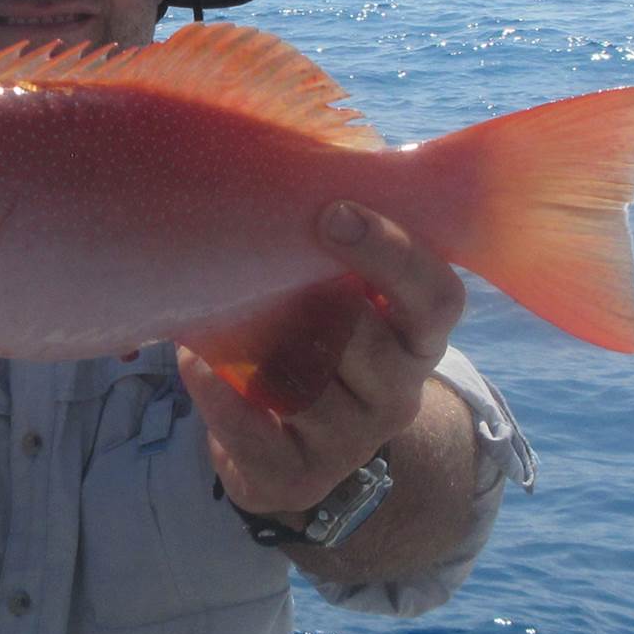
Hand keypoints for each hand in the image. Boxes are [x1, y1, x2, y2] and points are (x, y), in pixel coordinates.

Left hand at [177, 202, 465, 520]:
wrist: (282, 448)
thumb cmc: (307, 340)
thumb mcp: (334, 292)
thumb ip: (337, 239)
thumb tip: (298, 156)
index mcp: (417, 338)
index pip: (437, 297)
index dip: (393, 253)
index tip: (334, 213)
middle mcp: (398, 393)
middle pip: (367, 340)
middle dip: (310, 301)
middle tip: (259, 266)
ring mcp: (351, 442)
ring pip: (308, 386)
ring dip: (256, 344)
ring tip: (220, 313)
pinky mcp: (300, 478)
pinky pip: (256, 432)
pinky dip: (219, 395)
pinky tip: (196, 364)